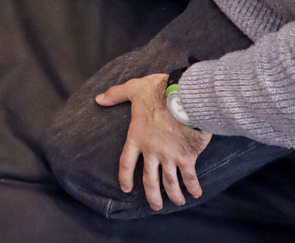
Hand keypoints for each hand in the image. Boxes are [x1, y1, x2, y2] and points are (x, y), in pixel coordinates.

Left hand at [96, 73, 211, 210]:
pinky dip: (193, 187)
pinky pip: (189, 177)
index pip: (126, 162)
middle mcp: (151, 150)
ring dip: (173, 195)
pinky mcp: (186, 157)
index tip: (126, 189)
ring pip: (169, 183)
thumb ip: (116, 94)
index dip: (125, 177)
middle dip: (152, 195)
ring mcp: (169, 156)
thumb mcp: (134, 88)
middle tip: (155, 205)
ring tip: (176, 202)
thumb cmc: (159, 91)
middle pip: (149, 180)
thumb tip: (98, 99)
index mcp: (137, 136)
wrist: (185, 96)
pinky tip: (196, 193)